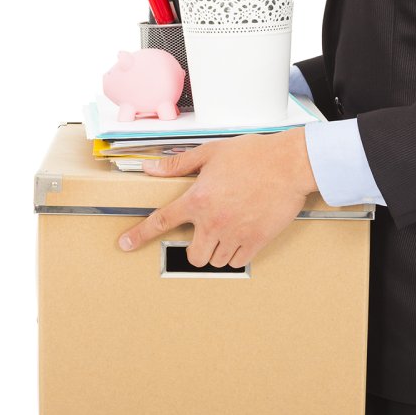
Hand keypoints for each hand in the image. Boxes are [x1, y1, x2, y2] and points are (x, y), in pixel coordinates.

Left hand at [116, 128, 318, 268]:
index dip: (140, 235)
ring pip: (216, 260)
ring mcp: (235, 233)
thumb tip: (151, 168)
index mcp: (198, 199)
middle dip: (195, 250)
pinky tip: (241, 239)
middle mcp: (214, 221)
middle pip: (193, 255)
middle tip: (205, 237)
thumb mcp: (211, 153)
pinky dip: (236, 255)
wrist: (289, 164)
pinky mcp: (257, 240)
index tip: (126, 244)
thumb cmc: (254, 155)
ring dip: (217, 252)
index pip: (161, 221)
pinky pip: (238, 261)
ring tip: (227, 233)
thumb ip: (179, 164)